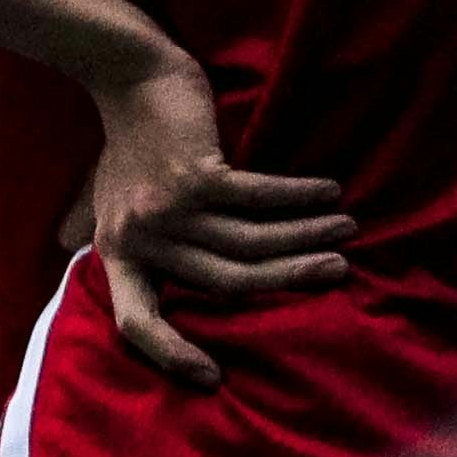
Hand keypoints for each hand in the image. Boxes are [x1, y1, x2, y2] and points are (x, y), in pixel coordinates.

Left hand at [63, 44, 347, 391]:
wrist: (128, 78)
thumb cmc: (130, 144)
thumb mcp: (112, 204)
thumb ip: (126, 245)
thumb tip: (141, 294)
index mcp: (120, 254)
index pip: (134, 321)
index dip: (169, 354)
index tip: (213, 377)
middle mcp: (140, 238)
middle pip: (224, 281)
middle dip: (287, 280)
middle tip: (335, 273)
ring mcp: (166, 208)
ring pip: (250, 242)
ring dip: (305, 236)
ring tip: (344, 231)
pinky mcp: (194, 174)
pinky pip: (259, 199)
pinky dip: (298, 196)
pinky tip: (327, 193)